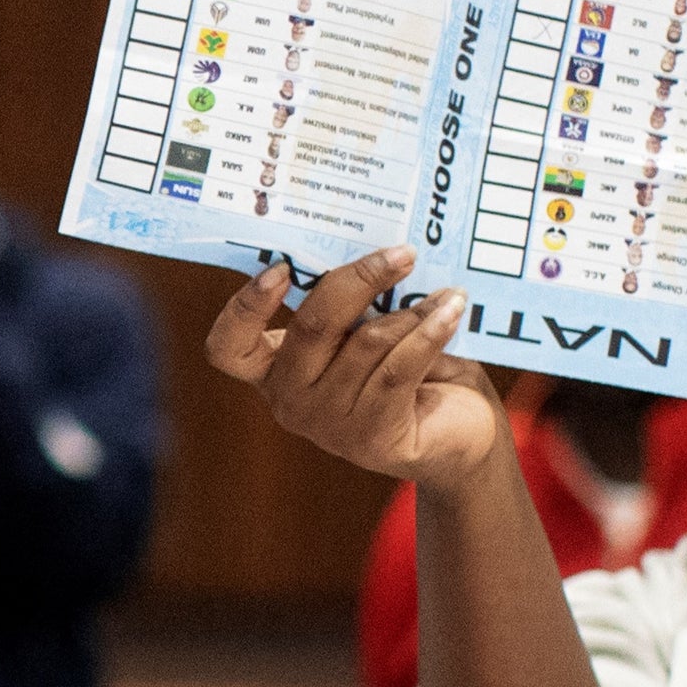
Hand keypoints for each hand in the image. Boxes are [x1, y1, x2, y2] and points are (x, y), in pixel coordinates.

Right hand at [205, 249, 506, 489]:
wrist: (457, 433)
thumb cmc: (408, 369)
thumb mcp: (369, 329)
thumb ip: (356, 304)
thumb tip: (378, 249)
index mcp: (274, 368)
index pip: (228, 347)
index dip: (245, 307)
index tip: (281, 270)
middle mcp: (290, 400)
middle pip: (312, 326)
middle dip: (360, 280)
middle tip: (403, 253)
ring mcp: (328, 425)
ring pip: (366, 343)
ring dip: (412, 312)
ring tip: (445, 293)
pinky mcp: (372, 438)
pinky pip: (399, 369)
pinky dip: (430, 333)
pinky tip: (452, 311)